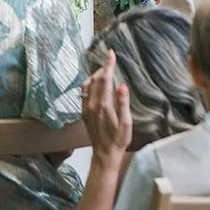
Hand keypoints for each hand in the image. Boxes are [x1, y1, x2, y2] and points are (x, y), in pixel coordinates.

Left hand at [81, 50, 131, 169]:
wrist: (104, 155)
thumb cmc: (119, 140)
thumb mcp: (126, 122)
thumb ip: (123, 103)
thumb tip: (122, 85)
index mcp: (103, 105)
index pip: (105, 79)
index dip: (108, 65)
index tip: (111, 53)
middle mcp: (92, 105)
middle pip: (95, 80)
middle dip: (103, 67)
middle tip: (110, 59)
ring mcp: (86, 109)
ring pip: (87, 85)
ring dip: (95, 75)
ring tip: (104, 70)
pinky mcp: (84, 113)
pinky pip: (84, 93)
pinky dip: (90, 83)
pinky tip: (96, 84)